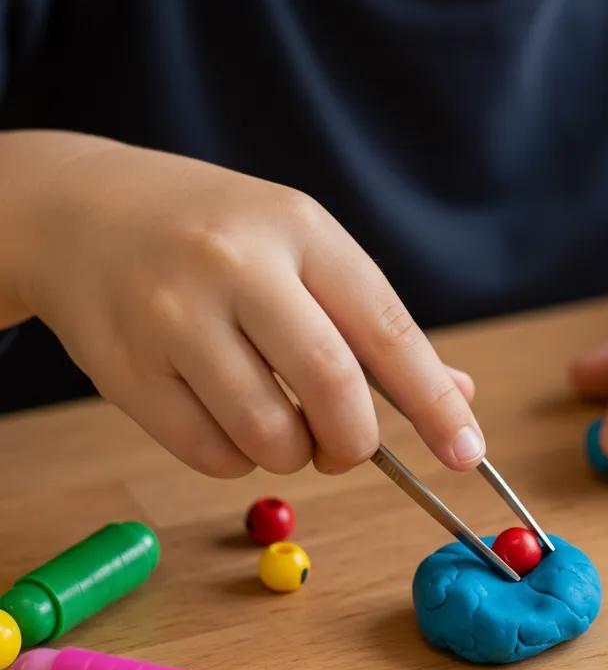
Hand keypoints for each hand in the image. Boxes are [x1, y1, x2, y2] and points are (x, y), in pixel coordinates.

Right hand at [0, 131, 484, 476]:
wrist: (79, 211)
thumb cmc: (216, 237)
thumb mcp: (302, 251)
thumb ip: (376, 328)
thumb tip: (457, 396)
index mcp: (299, 230)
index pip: (385, 330)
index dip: (433, 402)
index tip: (467, 452)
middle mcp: (237, 267)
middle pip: (332, 388)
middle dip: (356, 443)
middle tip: (349, 449)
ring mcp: (173, 317)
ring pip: (269, 436)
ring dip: (292, 454)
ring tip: (278, 421)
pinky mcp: (126, 370)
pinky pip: (212, 456)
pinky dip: (237, 458)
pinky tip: (225, 417)